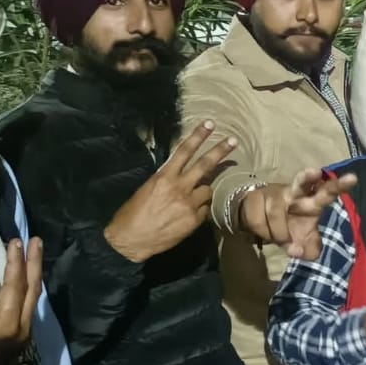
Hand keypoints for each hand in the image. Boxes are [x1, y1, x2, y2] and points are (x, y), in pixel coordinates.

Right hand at [0, 238, 43, 364]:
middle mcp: (22, 333)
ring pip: (28, 301)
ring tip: (31, 253)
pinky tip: (20, 277)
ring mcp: (21, 339)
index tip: (18, 240)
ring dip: (29, 277)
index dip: (17, 261)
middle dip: (34, 264)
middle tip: (37, 241)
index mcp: (8, 325)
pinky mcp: (14, 341)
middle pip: (32, 292)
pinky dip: (20, 293)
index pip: (16, 286)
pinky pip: (20, 310)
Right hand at [104, 122, 234, 262]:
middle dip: (220, 151)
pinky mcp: (195, 220)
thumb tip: (181, 176)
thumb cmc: (134, 213)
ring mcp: (190, 204)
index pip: (184, 151)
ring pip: (208, 190)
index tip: (210, 124)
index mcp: (164, 177)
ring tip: (188, 202)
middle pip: (205, 165)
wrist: (131, 240)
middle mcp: (180, 187)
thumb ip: (167, 181)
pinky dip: (199, 210)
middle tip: (234, 141)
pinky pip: (205, 210)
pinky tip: (186, 217)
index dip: (198, 136)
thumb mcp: (148, 190)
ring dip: (202, 193)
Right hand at [239, 167, 359, 259]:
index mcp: (313, 202)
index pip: (328, 191)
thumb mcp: (303, 244)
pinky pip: (258, 220)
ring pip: (276, 212)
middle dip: (308, 176)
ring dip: (279, 233)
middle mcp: (295, 193)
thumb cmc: (290, 229)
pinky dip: (263, 233)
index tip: (353, 178)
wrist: (259, 222)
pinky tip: (266, 234)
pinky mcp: (255, 197)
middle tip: (315, 172)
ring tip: (281, 241)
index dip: (339, 185)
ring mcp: (275, 194)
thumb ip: (308, 250)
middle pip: (302, 181)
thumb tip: (297, 252)